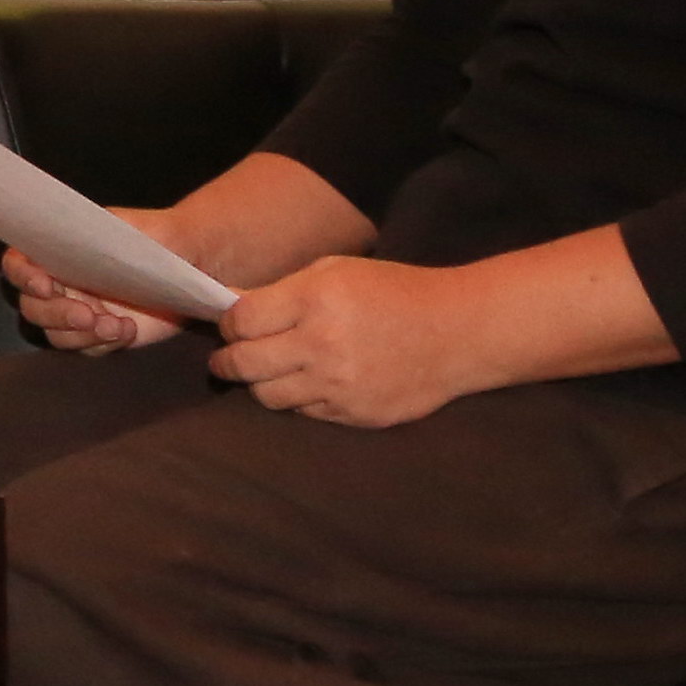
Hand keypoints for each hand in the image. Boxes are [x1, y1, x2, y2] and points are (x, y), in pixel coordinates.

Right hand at [5, 223, 192, 352]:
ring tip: (115, 325)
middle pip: (32, 307)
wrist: (189, 267)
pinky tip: (127, 329)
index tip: (45, 285)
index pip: (18, 263)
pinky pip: (85, 349)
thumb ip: (101, 232)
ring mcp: (78, 311)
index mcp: (57, 251)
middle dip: (56, 314)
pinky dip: (103, 344)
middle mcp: (60, 283)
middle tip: (87, 315)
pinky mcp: (98, 336)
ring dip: (80, 334)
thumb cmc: (158, 239)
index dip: (23, 276)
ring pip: (55, 334)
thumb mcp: (131, 227)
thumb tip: (74, 236)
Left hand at [210, 258, 488, 425]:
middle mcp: (322, 344)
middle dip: (227, 361)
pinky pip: (303, 412)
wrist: (458, 332)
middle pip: (244, 364)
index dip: (227, 324)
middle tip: (227, 358)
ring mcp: (338, 384)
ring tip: (266, 372)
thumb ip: (281, 291)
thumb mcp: (335, 271)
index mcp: (315, 300)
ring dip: (259, 384)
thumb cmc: (394, 292)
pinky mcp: (354, 414)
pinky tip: (307, 382)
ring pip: (267, 396)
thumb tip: (230, 308)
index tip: (231, 325)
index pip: (241, 321)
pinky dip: (297, 399)